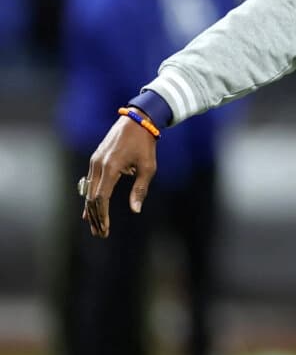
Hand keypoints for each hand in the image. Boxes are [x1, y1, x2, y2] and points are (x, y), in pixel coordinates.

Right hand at [82, 115, 157, 237]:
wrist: (137, 121)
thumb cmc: (145, 145)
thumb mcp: (148, 167)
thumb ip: (140, 189)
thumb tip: (135, 210)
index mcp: (110, 167)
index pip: (101, 198)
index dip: (103, 216)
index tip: (106, 230)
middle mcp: (98, 165)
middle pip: (92, 198)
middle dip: (96, 217)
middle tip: (100, 234)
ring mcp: (94, 162)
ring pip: (88, 191)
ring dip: (92, 210)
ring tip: (95, 226)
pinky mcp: (95, 160)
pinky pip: (89, 183)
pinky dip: (90, 198)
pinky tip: (89, 210)